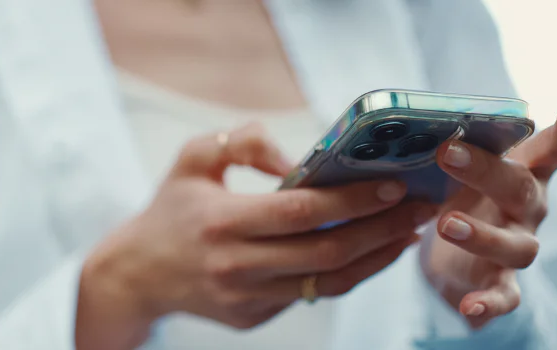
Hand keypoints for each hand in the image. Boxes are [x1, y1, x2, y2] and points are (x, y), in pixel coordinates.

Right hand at [77, 123, 435, 349]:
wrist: (137, 274)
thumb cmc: (170, 209)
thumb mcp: (192, 158)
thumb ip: (241, 142)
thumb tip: (296, 158)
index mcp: (221, 223)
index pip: (301, 212)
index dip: (352, 199)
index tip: (392, 183)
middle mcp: (236, 267)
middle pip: (327, 252)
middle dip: (382, 229)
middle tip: (419, 206)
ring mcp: (247, 298)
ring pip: (328, 283)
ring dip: (376, 257)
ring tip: (406, 231)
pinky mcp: (253, 317)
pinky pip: (312, 295)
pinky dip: (348, 273)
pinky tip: (370, 250)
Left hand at [421, 98, 556, 328]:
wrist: (455, 253)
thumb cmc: (466, 194)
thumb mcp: (462, 166)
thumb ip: (454, 144)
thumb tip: (411, 122)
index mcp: (524, 171)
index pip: (556, 149)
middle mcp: (529, 209)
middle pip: (520, 189)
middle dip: (486, 170)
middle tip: (448, 152)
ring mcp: (518, 246)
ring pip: (516, 246)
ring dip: (482, 236)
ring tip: (447, 225)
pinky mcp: (501, 283)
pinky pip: (504, 297)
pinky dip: (489, 304)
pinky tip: (470, 308)